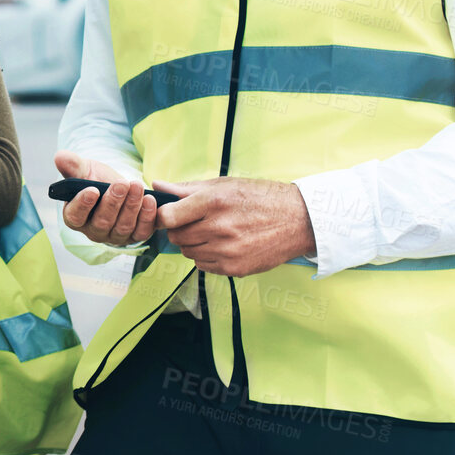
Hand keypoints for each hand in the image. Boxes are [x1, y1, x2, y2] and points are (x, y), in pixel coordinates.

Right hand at [54, 151, 157, 246]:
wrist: (118, 185)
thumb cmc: (96, 179)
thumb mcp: (84, 170)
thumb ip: (72, 165)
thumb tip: (59, 156)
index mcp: (75, 216)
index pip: (75, 216)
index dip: (83, 205)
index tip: (92, 190)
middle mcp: (93, 231)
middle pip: (102, 222)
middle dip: (113, 202)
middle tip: (121, 184)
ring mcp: (115, 236)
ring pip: (123, 226)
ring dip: (131, 206)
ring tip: (136, 186)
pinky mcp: (134, 236)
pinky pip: (141, 231)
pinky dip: (147, 216)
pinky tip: (150, 200)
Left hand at [153, 177, 316, 276]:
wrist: (297, 220)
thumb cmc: (259, 198)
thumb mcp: (223, 185)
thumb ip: (186, 188)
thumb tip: (157, 185)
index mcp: (213, 201)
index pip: (168, 217)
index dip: (165, 216)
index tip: (170, 215)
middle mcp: (219, 227)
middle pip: (177, 236)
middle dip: (180, 229)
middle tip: (195, 222)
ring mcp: (227, 251)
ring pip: (188, 253)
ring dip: (194, 244)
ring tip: (213, 232)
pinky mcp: (235, 268)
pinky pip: (203, 266)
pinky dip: (207, 257)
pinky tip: (223, 245)